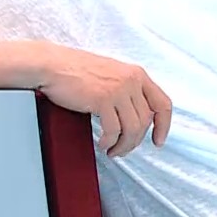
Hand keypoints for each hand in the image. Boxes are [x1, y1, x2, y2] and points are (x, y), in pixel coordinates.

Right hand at [33, 41, 172, 157]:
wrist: (52, 65)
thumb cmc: (76, 71)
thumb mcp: (112, 74)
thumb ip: (128, 90)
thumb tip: (137, 116)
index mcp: (137, 74)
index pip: (163, 104)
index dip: (164, 126)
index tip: (158, 140)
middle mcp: (132, 81)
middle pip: (146, 121)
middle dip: (136, 141)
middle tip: (124, 150)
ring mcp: (119, 90)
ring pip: (133, 128)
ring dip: (124, 145)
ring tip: (113, 151)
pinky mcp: (103, 99)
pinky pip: (114, 130)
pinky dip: (110, 141)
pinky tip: (103, 144)